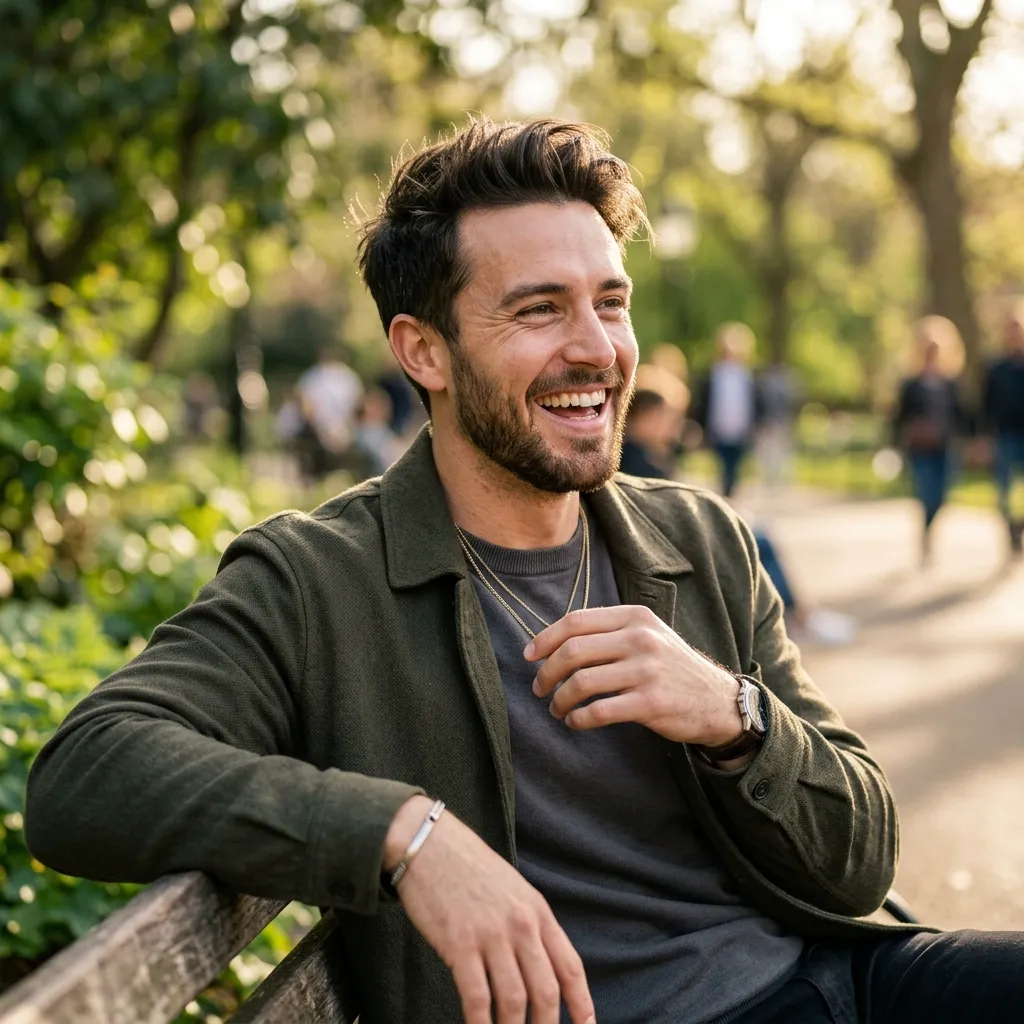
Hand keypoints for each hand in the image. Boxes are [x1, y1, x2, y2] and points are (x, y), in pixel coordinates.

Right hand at [384, 797, 594, 1023]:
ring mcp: (491, 935)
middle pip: (546, 991)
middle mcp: (521, 924)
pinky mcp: (460, 944)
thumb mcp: (513, 890)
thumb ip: (529, 925)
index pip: (570, 967)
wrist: (428, 844)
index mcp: (538, 911)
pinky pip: (477, 998)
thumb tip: (539, 969)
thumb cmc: (468, 868)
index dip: (582, 1004)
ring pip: (514, 1001)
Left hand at [526, 606, 742, 746]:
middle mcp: (640, 638)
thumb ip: (609, 632)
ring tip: (556, 709)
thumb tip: (555, 642)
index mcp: (635, 617)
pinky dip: (578, 718)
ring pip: (581, 682)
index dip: (545, 639)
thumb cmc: (671, 667)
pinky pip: (599, 710)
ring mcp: (646, 670)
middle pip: (573, 651)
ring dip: (559, 699)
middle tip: (539, 689)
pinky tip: (575, 722)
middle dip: (546, 673)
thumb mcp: (647, 635)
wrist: (717, 700)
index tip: (529, 656)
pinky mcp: (650, 702)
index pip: (576, 621)